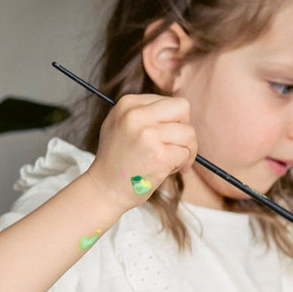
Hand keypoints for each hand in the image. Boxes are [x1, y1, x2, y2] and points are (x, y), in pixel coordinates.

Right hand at [82, 94, 196, 210]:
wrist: (104, 189)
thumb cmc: (117, 160)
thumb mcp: (120, 124)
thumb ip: (144, 112)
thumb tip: (179, 111)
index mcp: (127, 104)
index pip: (170, 102)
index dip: (173, 121)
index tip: (164, 137)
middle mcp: (135, 115)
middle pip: (183, 109)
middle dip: (184, 129)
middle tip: (176, 145)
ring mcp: (147, 135)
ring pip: (188, 133)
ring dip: (186, 150)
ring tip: (169, 161)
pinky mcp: (158, 155)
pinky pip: (185, 153)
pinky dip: (181, 164)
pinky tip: (165, 170)